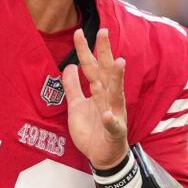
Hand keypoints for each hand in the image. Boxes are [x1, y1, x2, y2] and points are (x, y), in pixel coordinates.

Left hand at [64, 28, 128, 170]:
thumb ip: (73, 87)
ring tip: (118, 62)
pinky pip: (113, 125)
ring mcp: (114, 113)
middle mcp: (108, 97)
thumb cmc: (92, 128)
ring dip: (117, 78)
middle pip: (106, 72)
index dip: (85, 50)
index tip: (79, 32)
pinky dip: (111, 120)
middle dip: (105, 52)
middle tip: (103, 31)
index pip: (91, 66)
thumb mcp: (76, 105)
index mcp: (98, 90)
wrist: (102, 155)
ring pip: (115, 93)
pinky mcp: (115, 131)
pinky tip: (108, 114)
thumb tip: (69, 66)